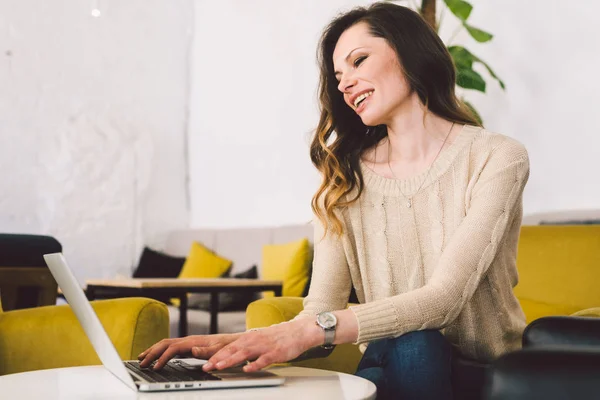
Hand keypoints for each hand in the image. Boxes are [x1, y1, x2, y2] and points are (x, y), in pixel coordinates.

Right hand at [138, 333, 241, 369]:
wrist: (235, 342)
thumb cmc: (227, 347)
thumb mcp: (219, 350)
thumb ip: (206, 351)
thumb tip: (193, 350)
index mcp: (193, 342)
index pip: (172, 348)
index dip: (162, 358)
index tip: (155, 368)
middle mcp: (189, 340)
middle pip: (165, 344)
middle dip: (151, 353)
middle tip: (140, 363)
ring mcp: (188, 342)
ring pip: (166, 344)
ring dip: (153, 350)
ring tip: (141, 358)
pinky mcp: (189, 346)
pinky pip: (170, 347)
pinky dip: (160, 351)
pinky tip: (156, 357)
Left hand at [202, 318, 321, 372]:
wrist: (299, 331)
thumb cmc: (278, 337)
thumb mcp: (259, 339)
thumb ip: (246, 347)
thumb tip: (232, 356)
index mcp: (249, 338)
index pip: (229, 346)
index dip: (216, 354)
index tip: (205, 362)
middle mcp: (254, 340)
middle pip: (233, 349)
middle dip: (218, 358)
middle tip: (206, 366)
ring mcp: (264, 347)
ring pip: (244, 354)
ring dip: (231, 360)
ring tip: (220, 366)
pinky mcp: (275, 353)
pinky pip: (263, 360)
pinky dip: (255, 365)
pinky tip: (248, 370)